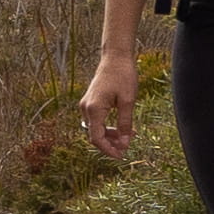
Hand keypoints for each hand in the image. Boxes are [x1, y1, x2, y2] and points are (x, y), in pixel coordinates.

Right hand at [78, 46, 140, 161]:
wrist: (116, 57)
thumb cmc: (123, 75)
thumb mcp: (128, 101)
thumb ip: (125, 123)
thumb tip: (124, 143)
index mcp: (94, 109)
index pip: (96, 138)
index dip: (108, 149)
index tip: (120, 156)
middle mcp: (86, 108)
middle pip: (95, 134)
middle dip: (110, 143)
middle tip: (126, 148)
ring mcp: (87, 104)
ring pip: (96, 128)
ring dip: (110, 135)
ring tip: (127, 137)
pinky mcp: (91, 101)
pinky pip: (97, 120)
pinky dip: (107, 126)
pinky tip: (122, 128)